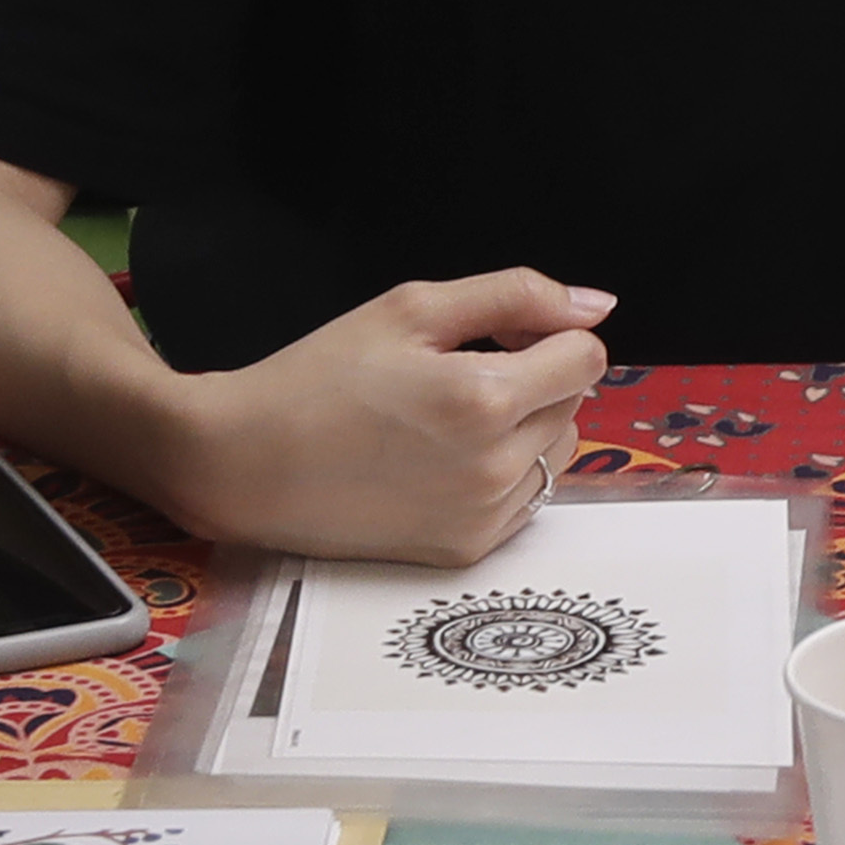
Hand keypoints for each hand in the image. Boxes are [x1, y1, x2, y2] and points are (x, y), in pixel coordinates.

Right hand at [163, 269, 613, 562]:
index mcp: (486, 397)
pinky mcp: (466, 549)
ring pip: (556, 454)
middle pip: (573, 403)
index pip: (586, 357)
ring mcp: (483, 515)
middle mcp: (495, 466)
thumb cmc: (316, 380)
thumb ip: (514, 296)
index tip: (499, 333)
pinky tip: (440, 458)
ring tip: (447, 417)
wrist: (247, 464)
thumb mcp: (410, 309)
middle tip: (458, 370)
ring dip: (525, 428)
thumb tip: (597, 305)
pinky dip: (501, 474)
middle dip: (536, 377)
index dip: (548, 333)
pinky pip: (525, 500)